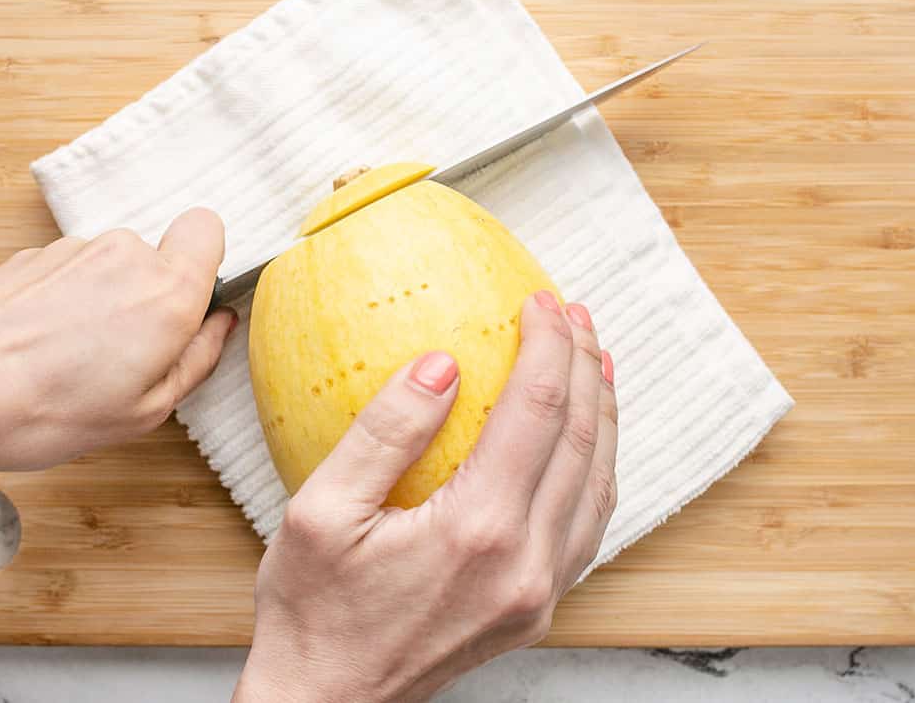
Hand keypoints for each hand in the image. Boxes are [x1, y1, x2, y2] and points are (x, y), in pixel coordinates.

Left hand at [0, 209, 232, 481]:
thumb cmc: (40, 411)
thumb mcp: (143, 411)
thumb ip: (196, 360)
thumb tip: (217, 326)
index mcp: (167, 293)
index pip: (209, 230)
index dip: (204, 265)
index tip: (188, 307)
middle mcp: (125, 255)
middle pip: (157, 259)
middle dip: (147, 301)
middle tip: (121, 360)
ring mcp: (73, 249)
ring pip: (111, 269)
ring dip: (101, 305)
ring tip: (68, 362)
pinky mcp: (31, 254)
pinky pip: (69, 275)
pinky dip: (62, 304)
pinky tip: (36, 349)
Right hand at [234, 291, 617, 702]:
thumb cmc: (312, 614)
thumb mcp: (321, 512)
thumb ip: (386, 432)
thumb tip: (442, 364)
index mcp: (477, 531)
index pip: (534, 410)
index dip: (545, 345)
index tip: (541, 301)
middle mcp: (525, 563)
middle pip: (579, 439)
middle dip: (583, 365)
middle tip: (575, 314)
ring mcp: (540, 592)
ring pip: (598, 482)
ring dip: (601, 413)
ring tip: (595, 361)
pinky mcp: (537, 608)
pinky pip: (587, 524)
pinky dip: (596, 468)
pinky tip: (585, 441)